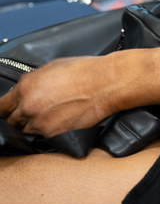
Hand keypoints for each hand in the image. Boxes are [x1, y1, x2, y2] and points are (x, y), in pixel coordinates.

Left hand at [0, 56, 115, 137]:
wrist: (105, 83)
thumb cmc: (83, 71)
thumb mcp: (51, 67)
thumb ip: (32, 81)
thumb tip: (25, 89)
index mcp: (26, 87)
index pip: (1, 107)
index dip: (5, 109)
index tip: (8, 110)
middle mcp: (29, 106)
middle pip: (12, 121)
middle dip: (19, 117)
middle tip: (33, 111)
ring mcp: (40, 123)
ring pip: (26, 130)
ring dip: (33, 125)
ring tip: (49, 115)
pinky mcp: (54, 134)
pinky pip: (43, 136)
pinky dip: (48, 130)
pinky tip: (59, 120)